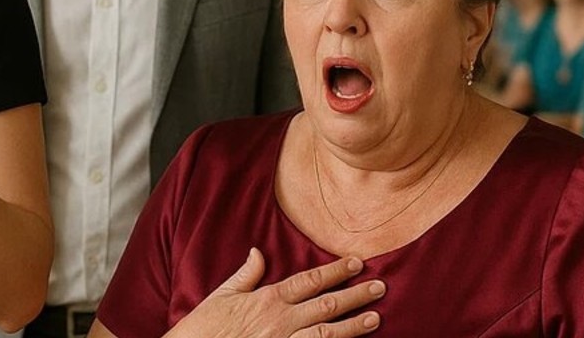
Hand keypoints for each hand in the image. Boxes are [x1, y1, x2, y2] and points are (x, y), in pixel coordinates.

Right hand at [169, 248, 383, 337]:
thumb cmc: (203, 328)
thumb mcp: (221, 296)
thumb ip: (246, 275)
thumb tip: (259, 252)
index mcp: (267, 300)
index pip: (309, 280)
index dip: (335, 271)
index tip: (356, 263)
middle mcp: (280, 321)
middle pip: (326, 305)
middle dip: (355, 295)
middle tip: (380, 287)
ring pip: (327, 333)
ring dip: (353, 325)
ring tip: (375, 318)